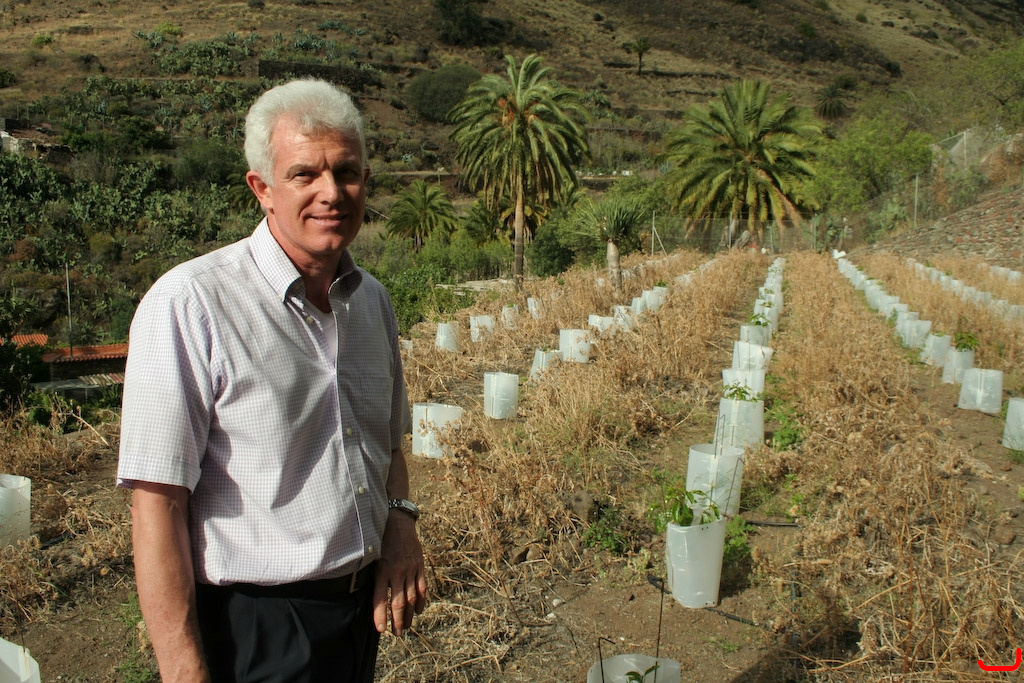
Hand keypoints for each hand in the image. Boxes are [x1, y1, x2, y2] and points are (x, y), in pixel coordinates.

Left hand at [373, 511, 426, 635]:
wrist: (398, 522)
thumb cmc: (380, 539)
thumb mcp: (371, 555)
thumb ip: (371, 574)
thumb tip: (365, 595)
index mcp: (382, 570)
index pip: (381, 599)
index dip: (380, 616)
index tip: (381, 630)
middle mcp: (397, 572)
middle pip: (398, 603)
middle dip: (397, 621)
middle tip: (396, 634)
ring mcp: (410, 569)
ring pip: (411, 598)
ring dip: (408, 615)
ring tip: (405, 627)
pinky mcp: (419, 565)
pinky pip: (422, 587)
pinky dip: (421, 601)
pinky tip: (418, 611)